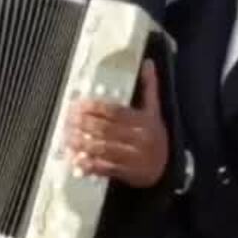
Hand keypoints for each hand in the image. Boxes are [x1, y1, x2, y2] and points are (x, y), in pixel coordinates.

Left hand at [68, 61, 167, 187]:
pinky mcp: (128, 173)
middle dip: (84, 124)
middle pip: (107, 129)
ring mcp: (134, 157)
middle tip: (68, 120)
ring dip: (83, 144)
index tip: (79, 105)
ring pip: (104, 149)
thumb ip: (150, 87)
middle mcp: (139, 138)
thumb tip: (148, 63)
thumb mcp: (155, 111)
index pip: (116, 112)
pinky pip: (107, 168)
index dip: (95, 108)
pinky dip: (91, 165)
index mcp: (144, 121)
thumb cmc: (156, 136)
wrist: (168, 167)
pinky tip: (78, 160)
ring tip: (68, 138)